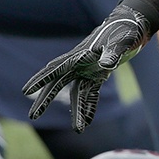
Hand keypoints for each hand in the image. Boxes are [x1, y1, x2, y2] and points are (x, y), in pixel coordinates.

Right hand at [22, 3, 151, 130]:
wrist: (131, 28)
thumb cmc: (122, 31)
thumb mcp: (119, 42)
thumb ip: (112, 53)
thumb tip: (106, 64)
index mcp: (79, 55)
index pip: (56, 69)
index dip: (41, 79)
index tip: (26, 90)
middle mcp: (79, 65)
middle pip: (58, 84)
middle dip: (45, 100)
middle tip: (33, 116)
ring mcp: (87, 71)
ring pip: (76, 94)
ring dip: (77, 111)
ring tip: (78, 130)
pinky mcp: (98, 76)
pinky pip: (91, 94)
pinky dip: (90, 107)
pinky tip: (89, 121)